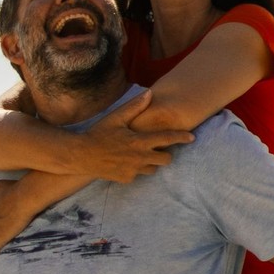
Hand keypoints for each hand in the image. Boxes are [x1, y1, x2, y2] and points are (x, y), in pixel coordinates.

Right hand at [67, 96, 193, 184]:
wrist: (81, 156)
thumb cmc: (98, 134)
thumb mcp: (116, 117)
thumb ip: (134, 107)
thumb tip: (149, 93)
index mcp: (139, 141)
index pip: (167, 139)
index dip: (181, 137)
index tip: (192, 137)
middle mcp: (139, 158)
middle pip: (166, 160)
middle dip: (166, 154)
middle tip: (157, 147)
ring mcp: (133, 171)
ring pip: (153, 169)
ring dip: (151, 162)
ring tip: (139, 154)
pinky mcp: (126, 179)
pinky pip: (138, 175)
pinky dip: (136, 169)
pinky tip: (125, 162)